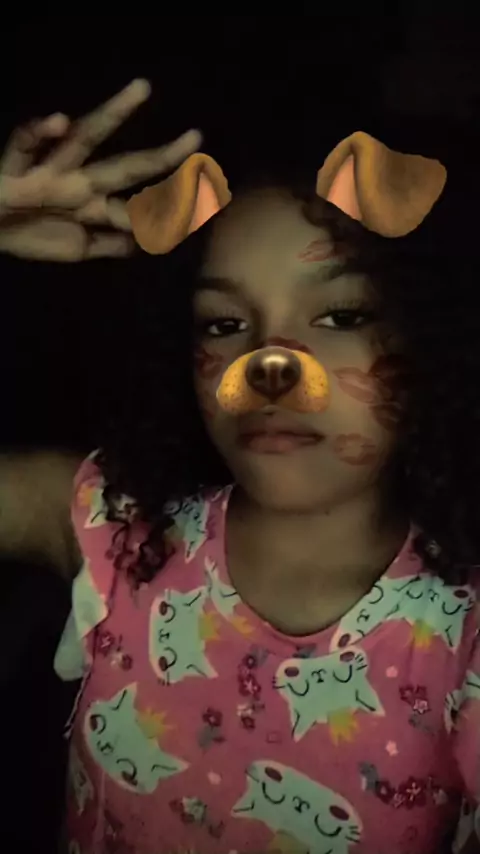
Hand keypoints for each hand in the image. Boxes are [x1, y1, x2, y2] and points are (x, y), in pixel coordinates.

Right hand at [0, 79, 200, 260]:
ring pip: (87, 138)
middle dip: (162, 156)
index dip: (171, 207)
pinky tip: (59, 122)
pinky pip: (27, 141)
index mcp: (97, 203)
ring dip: (113, 114)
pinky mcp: (18, 168)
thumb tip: (143, 243)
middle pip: (128, 165)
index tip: (205, 202)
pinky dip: (41, 131)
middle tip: (197, 137)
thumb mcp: (78, 248)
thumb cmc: (32, 233)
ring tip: (141, 90)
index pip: (141, 204)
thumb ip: (110, 244)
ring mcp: (53, 172)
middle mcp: (82, 183)